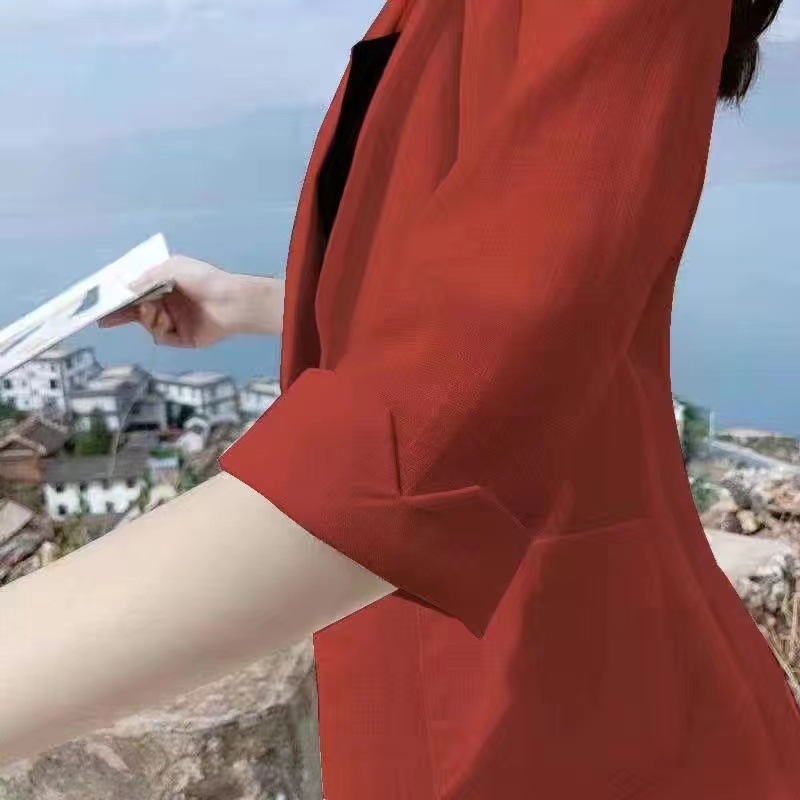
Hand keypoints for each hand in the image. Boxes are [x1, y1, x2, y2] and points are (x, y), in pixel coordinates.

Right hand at [98, 255, 283, 346]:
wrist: (230, 302)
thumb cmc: (203, 279)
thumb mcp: (170, 268)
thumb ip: (144, 278)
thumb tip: (123, 287)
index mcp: (162, 284)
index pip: (134, 291)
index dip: (116, 296)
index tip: (97, 300)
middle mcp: (166, 303)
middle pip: (134, 310)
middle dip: (117, 313)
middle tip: (100, 317)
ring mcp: (173, 321)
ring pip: (146, 324)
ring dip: (147, 317)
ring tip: (154, 310)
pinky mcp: (181, 338)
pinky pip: (160, 337)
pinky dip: (161, 329)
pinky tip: (168, 320)